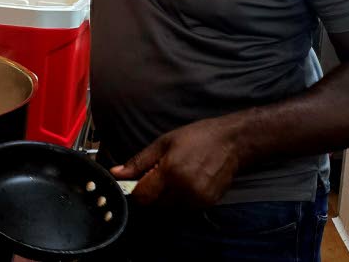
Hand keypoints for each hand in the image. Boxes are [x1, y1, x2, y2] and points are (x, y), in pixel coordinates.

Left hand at [110, 117, 245, 207]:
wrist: (232, 142)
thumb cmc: (198, 137)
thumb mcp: (164, 143)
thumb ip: (139, 162)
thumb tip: (116, 173)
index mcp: (171, 171)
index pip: (142, 196)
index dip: (135, 192)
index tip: (136, 183)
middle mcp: (184, 189)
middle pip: (154, 206)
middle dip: (150, 196)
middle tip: (157, 178)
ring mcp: (197, 200)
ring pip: (168, 210)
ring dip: (164, 200)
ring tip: (173, 179)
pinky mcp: (207, 205)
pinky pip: (184, 210)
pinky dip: (179, 201)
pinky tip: (186, 184)